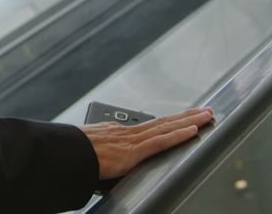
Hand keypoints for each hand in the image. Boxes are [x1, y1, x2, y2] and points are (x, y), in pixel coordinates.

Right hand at [78, 108, 212, 179]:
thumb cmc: (71, 153)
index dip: (169, 121)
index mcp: (117, 132)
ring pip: (167, 128)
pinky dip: (178, 136)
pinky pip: (160, 142)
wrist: (63, 154)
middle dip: (186, 116)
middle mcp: (127, 132)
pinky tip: (193, 131)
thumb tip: (101, 161)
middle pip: (164, 122)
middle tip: (205, 110)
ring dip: (190, 121)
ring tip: (208, 116)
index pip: (150, 125)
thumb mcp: (89, 150)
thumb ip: (101, 153)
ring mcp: (131, 140)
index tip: (183, 116)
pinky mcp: (132, 151)